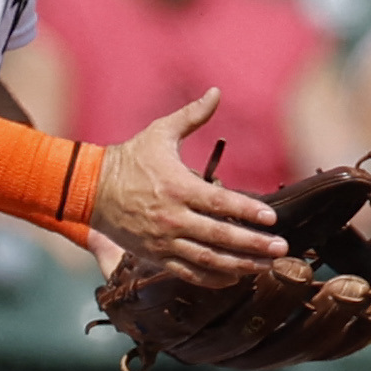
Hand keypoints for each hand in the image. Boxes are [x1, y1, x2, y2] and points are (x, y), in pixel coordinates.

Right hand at [91, 91, 283, 283]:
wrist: (89, 188)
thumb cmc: (130, 159)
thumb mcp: (160, 133)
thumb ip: (192, 116)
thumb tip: (216, 91)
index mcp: (178, 187)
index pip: (221, 202)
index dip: (248, 211)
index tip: (272, 219)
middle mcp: (172, 217)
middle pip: (219, 235)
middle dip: (253, 244)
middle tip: (281, 249)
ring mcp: (163, 240)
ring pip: (207, 259)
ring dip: (240, 264)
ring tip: (266, 266)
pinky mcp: (155, 256)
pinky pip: (187, 272)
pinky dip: (212, 279)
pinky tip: (235, 277)